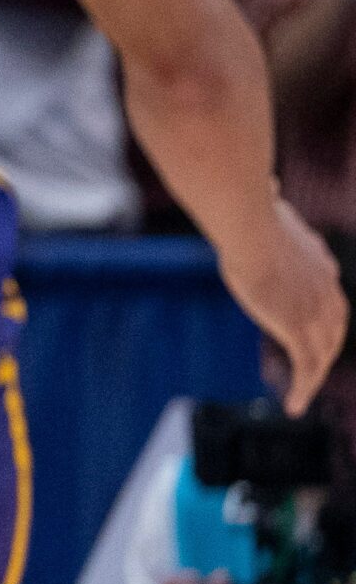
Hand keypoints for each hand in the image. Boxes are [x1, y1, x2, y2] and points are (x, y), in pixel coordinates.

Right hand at [217, 195, 347, 411]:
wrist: (249, 230)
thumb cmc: (248, 214)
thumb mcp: (265, 206)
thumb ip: (269, 199)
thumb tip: (267, 178)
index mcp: (319, 262)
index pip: (329, 295)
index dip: (322, 316)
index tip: (309, 330)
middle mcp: (326, 289)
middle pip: (334, 328)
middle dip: (324, 349)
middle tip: (310, 370)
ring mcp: (316, 311)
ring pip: (323, 352)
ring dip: (313, 376)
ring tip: (301, 395)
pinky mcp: (300, 330)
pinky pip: (308, 367)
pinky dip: (305, 388)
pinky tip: (295, 405)